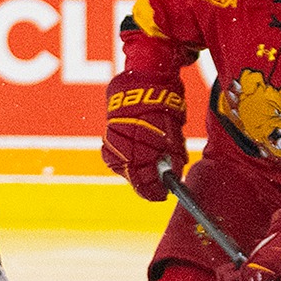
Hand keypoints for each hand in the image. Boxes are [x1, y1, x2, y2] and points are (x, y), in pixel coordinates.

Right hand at [101, 68, 186, 200]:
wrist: (142, 84)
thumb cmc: (163, 108)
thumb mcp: (174, 135)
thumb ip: (173, 158)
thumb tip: (172, 179)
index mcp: (144, 146)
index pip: (147, 179)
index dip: (156, 191)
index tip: (163, 196)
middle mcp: (125, 147)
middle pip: (134, 177)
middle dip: (147, 185)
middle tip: (157, 191)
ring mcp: (113, 143)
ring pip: (125, 170)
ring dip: (137, 174)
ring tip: (149, 174)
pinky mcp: (107, 139)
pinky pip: (116, 159)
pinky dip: (127, 163)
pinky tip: (135, 160)